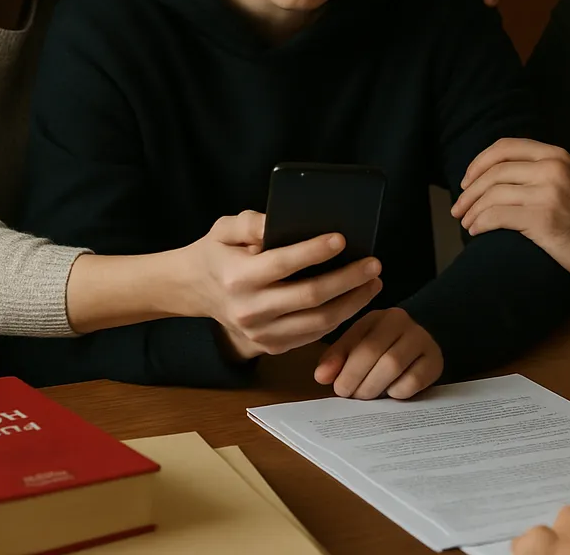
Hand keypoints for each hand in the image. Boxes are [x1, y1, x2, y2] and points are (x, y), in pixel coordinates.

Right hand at [181, 211, 382, 359]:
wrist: (195, 290)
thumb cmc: (218, 253)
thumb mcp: (224, 228)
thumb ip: (250, 222)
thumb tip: (278, 222)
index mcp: (238, 278)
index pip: (282, 264)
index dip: (314, 251)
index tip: (341, 238)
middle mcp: (250, 310)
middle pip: (309, 297)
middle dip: (347, 280)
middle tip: (374, 263)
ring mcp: (260, 334)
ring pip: (318, 323)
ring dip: (352, 303)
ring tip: (373, 282)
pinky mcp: (271, 346)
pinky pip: (313, 336)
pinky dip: (340, 318)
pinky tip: (356, 299)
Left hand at [314, 307, 443, 398]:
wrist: (420, 348)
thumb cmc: (382, 349)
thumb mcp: (357, 347)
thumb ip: (336, 359)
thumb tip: (321, 376)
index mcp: (378, 316)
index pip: (358, 340)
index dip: (344, 367)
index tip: (335, 386)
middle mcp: (402, 321)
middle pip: (374, 352)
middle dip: (356, 378)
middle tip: (348, 394)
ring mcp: (422, 339)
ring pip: (393, 365)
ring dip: (374, 386)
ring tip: (365, 396)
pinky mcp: (436, 360)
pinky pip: (414, 379)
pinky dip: (398, 391)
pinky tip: (391, 393)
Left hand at [451, 139, 569, 305]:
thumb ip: (545, 174)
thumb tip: (504, 178)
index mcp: (558, 156)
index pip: (506, 147)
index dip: (479, 162)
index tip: (467, 180)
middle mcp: (552, 168)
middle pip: (493, 170)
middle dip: (469, 190)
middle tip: (458, 207)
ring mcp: (548, 193)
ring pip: (491, 193)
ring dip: (471, 210)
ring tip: (465, 223)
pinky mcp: (542, 219)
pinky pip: (496, 216)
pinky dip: (480, 223)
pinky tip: (476, 232)